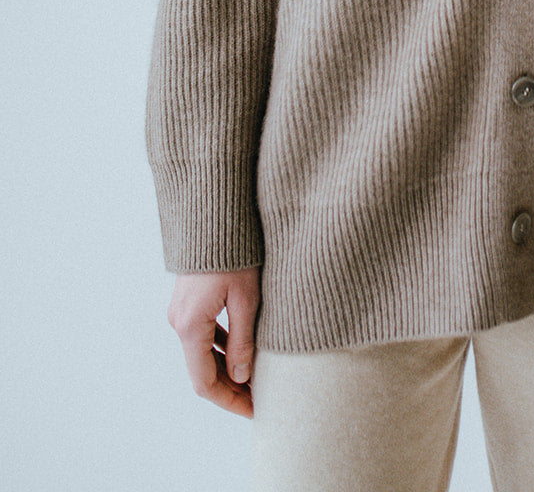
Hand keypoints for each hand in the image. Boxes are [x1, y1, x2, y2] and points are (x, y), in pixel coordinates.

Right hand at [168, 267, 261, 416]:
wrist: (215, 216)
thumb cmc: (234, 254)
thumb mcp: (245, 299)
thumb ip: (242, 340)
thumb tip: (242, 376)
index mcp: (190, 326)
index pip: (205, 382)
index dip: (229, 401)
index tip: (254, 411)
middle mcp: (179, 322)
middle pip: (202, 371)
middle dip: (230, 389)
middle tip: (260, 399)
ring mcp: (180, 312)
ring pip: (201, 355)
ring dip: (226, 370)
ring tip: (256, 380)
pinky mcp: (187, 302)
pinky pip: (202, 336)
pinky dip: (220, 350)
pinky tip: (242, 353)